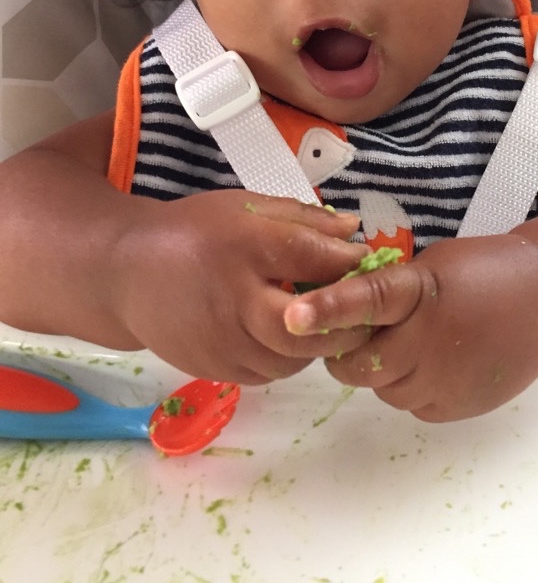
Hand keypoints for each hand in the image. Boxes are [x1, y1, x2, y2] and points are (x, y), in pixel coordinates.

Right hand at [111, 190, 372, 384]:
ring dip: (318, 344)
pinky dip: (288, 358)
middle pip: (305, 329)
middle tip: (361, 308)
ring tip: (325, 321)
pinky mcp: (214, 370)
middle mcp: (233, 300)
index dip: (347, 262)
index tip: (366, 261)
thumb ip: (303, 219)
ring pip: (292, 360)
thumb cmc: (196, 232)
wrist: (126, 273)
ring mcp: (222, 342)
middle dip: (343, 322)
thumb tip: (353, 229)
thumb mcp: (247, 208)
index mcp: (244, 247)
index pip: (310, 257)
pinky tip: (288, 335)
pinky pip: (268, 373)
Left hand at [283, 233, 537, 420]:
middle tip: (354, 333)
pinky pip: (410, 403)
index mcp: (424, 292)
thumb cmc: (486, 270)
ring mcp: (444, 381)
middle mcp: (430, 341)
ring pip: (381, 388)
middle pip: (358, 363)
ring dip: (380, 369)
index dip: (326, 308)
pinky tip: (433, 359)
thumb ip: (392, 288)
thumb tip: (342, 310)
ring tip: (408, 341)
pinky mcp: (455, 408)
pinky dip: (410, 384)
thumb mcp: (435, 264)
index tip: (291, 316)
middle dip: (346, 350)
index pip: (367, 299)